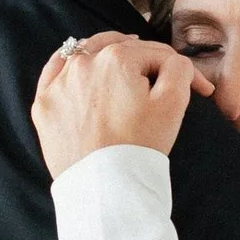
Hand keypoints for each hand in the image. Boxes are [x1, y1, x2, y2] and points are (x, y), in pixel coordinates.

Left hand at [31, 28, 208, 178]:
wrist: (104, 189)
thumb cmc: (139, 147)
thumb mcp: (173, 104)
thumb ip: (179, 69)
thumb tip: (175, 62)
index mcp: (117, 58)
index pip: (155, 54)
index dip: (178, 70)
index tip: (196, 89)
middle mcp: (84, 63)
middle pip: (120, 49)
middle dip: (144, 61)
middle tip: (158, 75)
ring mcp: (59, 84)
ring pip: (86, 54)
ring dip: (106, 56)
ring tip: (121, 65)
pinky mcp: (44, 105)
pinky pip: (53, 72)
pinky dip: (68, 66)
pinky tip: (79, 66)